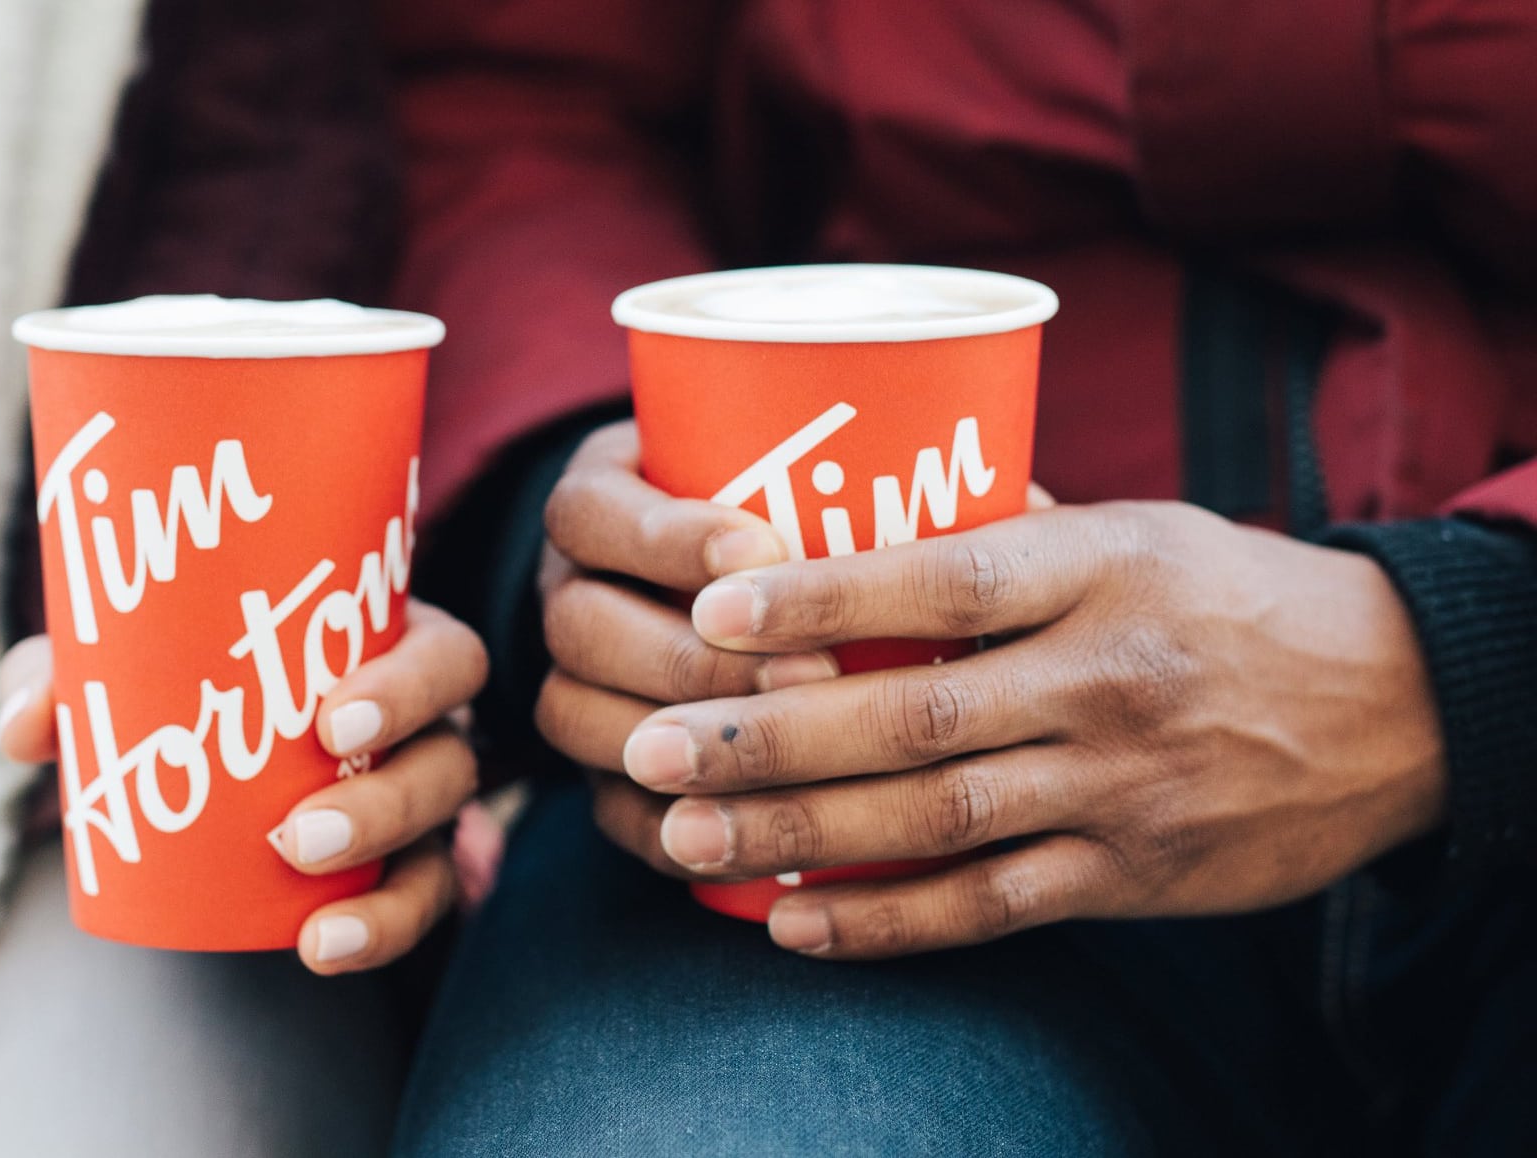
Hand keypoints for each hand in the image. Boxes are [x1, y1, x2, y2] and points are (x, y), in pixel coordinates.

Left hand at [0, 600, 487, 973]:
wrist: (195, 731)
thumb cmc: (179, 664)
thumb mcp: (124, 655)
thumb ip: (63, 672)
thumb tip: (29, 727)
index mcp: (389, 643)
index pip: (444, 659)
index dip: (407, 690)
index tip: (330, 725)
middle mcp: (424, 720)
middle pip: (451, 759)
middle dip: (386, 803)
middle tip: (296, 835)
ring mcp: (420, 796)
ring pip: (441, 838)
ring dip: (387, 880)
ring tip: (314, 921)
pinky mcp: (403, 860)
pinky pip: (421, 899)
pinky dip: (381, 929)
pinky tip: (323, 949)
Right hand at [534, 422, 839, 876]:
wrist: (739, 612)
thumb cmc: (803, 526)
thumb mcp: (815, 479)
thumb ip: (883, 481)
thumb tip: (1020, 498)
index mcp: (604, 500)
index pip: (592, 510)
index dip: (667, 535)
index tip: (767, 542)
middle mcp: (569, 588)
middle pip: (579, 623)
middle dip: (691, 655)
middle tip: (812, 674)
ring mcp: (572, 681)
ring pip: (573, 713)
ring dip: (678, 737)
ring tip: (789, 752)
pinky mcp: (597, 768)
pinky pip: (603, 805)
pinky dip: (664, 823)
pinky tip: (738, 829)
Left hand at [615, 500, 1447, 958]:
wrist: (1400, 705)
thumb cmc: (1234, 595)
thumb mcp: (1139, 529)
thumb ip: (1007, 529)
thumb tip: (867, 498)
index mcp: (1102, 568)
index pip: (943, 580)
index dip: (818, 599)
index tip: (708, 604)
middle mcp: (1108, 677)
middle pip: (912, 716)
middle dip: (764, 738)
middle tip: (648, 749)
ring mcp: (1122, 787)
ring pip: (934, 817)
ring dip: (795, 833)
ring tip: (682, 834)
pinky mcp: (1136, 876)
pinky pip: (992, 907)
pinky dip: (887, 922)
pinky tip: (792, 924)